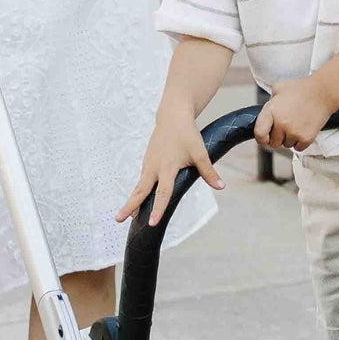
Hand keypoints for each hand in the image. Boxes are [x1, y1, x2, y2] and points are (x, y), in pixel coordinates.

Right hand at [117, 104, 223, 226]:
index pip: (162, 192)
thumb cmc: (187, 134)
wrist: (172, 116)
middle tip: (117, 220)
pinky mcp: (147, 162)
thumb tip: (221, 186)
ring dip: (131, 201)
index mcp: (167, 167)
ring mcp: (148, 164)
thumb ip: (209, 172)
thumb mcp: (200, 153)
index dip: (157, 208)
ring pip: (139, 186)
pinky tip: (136, 201)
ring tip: (123, 216)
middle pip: (140, 191)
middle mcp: (153, 167)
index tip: (151, 222)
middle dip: (129, 206)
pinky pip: (141, 180)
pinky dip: (137, 192)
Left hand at [254, 77, 336, 151]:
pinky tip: (303, 128)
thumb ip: (269, 103)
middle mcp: (281, 123)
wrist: (322, 92)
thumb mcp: (278, 89)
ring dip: (290, 138)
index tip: (265, 137)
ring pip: (286, 145)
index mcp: (271, 111)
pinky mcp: (306, 138)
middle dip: (278, 136)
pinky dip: (300, 142)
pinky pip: (298, 148)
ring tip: (297, 124)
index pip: (259, 134)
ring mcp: (294, 132)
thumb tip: (264, 114)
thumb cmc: (301, 89)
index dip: (261, 138)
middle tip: (286, 125)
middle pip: (273, 143)